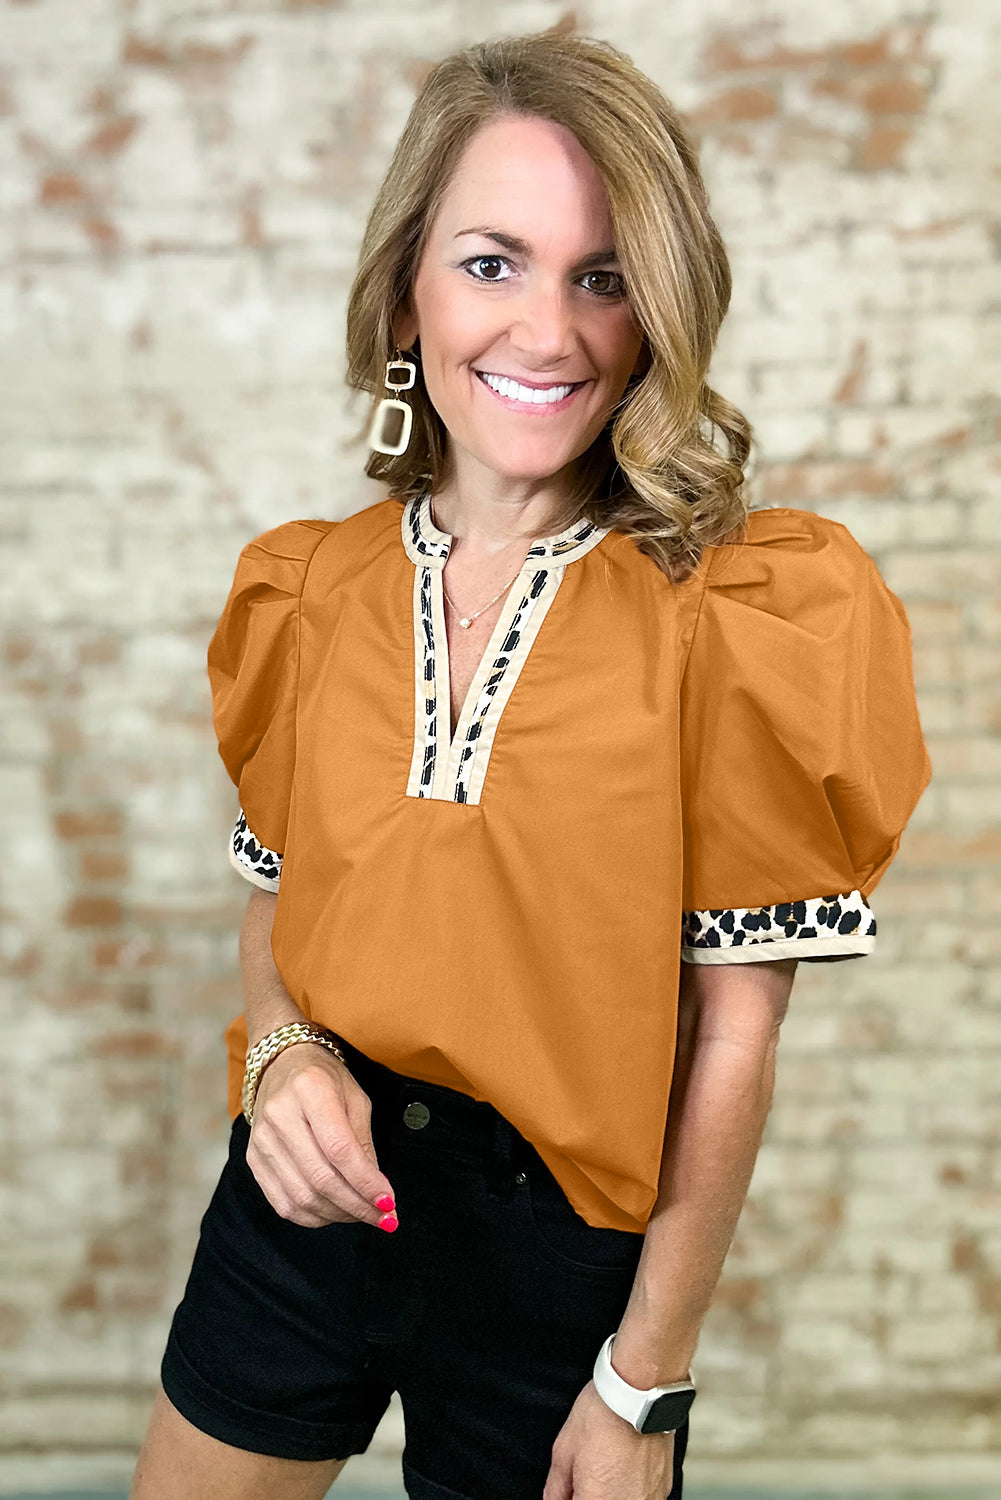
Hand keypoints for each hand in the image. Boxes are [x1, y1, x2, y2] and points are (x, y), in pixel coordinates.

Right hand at [246, 1042, 396, 1229]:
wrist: (281, 1065)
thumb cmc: (325, 1080)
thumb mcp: (355, 1098)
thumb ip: (363, 1143)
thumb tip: (376, 1192)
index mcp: (310, 1089)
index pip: (340, 1149)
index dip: (366, 1182)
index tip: (389, 1203)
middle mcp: (279, 1115)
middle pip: (321, 1178)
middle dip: (357, 1205)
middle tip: (383, 1217)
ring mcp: (261, 1140)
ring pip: (302, 1197)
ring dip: (338, 1214)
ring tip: (362, 1213)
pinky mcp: (253, 1160)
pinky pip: (283, 1203)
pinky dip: (313, 1217)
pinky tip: (335, 1212)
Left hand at [543, 1380, 674, 1499]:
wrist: (641, 1392)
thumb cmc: (604, 1414)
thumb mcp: (564, 1451)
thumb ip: (556, 1488)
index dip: (573, 1496)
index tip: (571, 1489)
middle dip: (589, 1494)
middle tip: (586, 1474)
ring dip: (610, 1492)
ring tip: (605, 1467)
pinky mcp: (663, 1488)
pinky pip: (639, 1497)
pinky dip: (628, 1489)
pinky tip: (622, 1466)